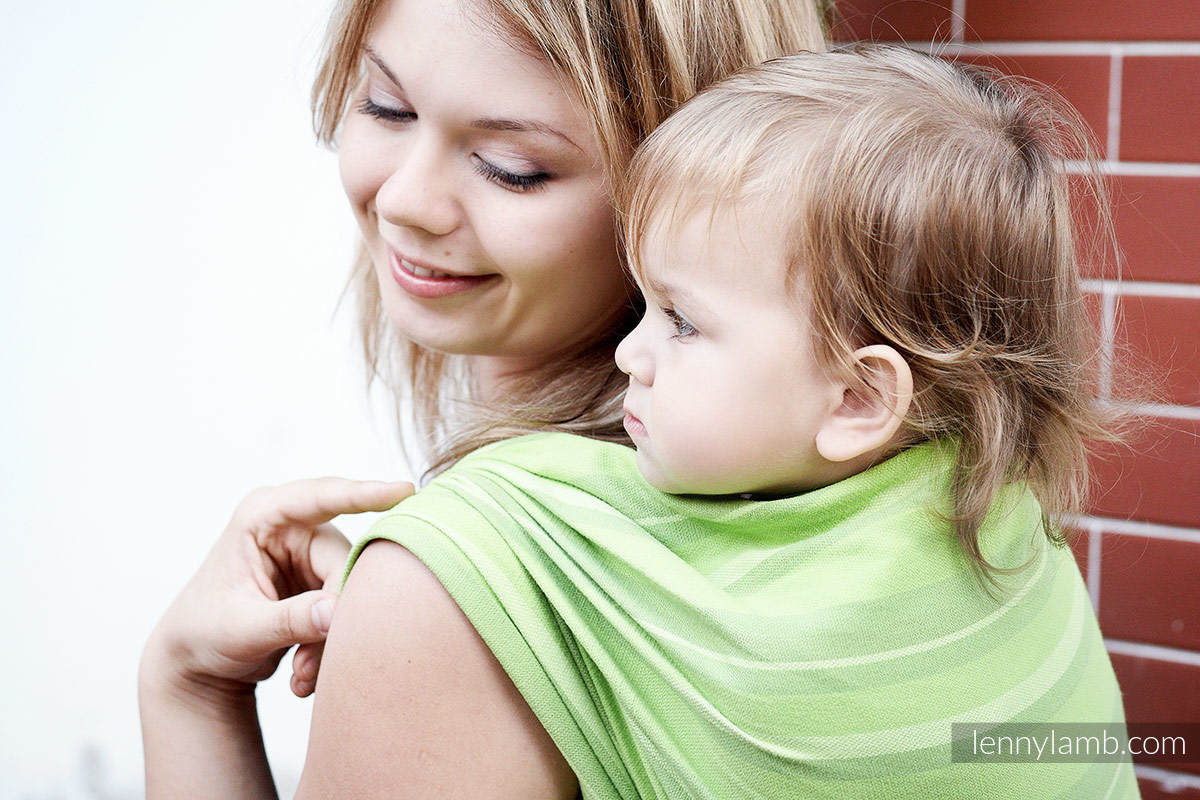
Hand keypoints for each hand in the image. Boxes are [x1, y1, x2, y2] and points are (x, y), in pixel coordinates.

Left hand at [143, 477, 413, 699]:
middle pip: (345, 561)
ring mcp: (311, 555)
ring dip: (330, 640)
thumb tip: (336, 613)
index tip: (404, 492)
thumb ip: (288, 620)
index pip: (321, 498)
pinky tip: (303, 674)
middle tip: (309, 667)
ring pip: (351, 590)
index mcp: (264, 517)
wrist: (196, 664)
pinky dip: (329, 645)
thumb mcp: (240, 629)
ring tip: (300, 677)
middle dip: (334, 618)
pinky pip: (347, 608)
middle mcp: (294, 528)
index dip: (365, 493)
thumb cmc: (203, 635)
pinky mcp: (323, 582)